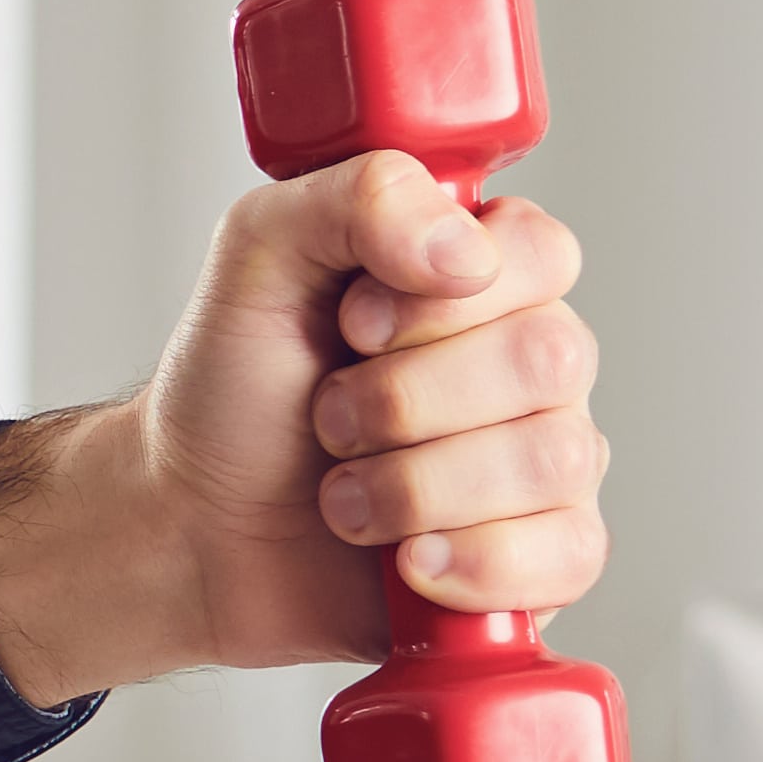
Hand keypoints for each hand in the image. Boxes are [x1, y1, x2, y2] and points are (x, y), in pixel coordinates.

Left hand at [0, 158, 609, 704]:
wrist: (194, 530)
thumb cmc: (233, 396)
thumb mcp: (258, 257)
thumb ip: (355, 198)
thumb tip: (466, 247)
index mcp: (480, 277)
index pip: (542, 253)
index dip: (439, 300)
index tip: (353, 326)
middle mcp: (530, 364)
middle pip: (551, 358)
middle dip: (403, 400)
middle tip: (328, 417)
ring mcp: (544, 463)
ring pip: (554, 460)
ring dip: (412, 486)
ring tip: (342, 494)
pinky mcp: (541, 561)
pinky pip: (569, 555)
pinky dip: (469, 563)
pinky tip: (404, 561)